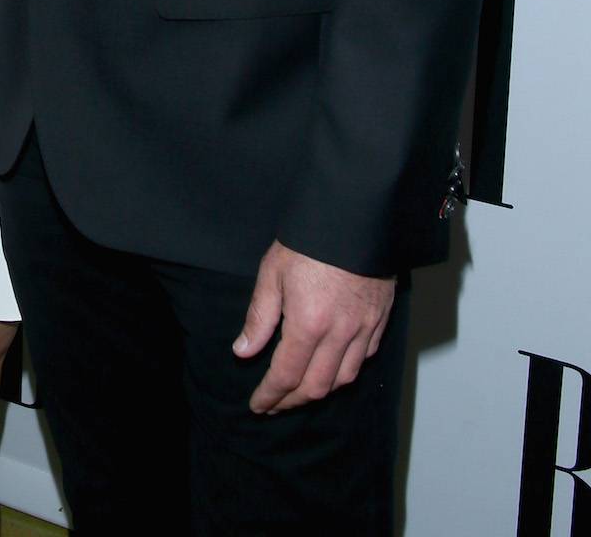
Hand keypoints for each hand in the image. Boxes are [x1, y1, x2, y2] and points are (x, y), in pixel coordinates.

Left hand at [233, 239, 393, 413]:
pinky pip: (363, 358)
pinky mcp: (380, 320)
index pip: (286, 374)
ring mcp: (364, 328)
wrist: (354, 216)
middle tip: (274, 404)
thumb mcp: (272, 272)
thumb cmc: (309, 240)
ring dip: (319, 391)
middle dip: (292, 401)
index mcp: (308, 322)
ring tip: (299, 391)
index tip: (257, 406)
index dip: (270, 395)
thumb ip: (259, 316)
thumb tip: (243, 351)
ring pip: (343, 379)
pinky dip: (345, 371)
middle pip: (316, 386)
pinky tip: (332, 368)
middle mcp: (339, 333)